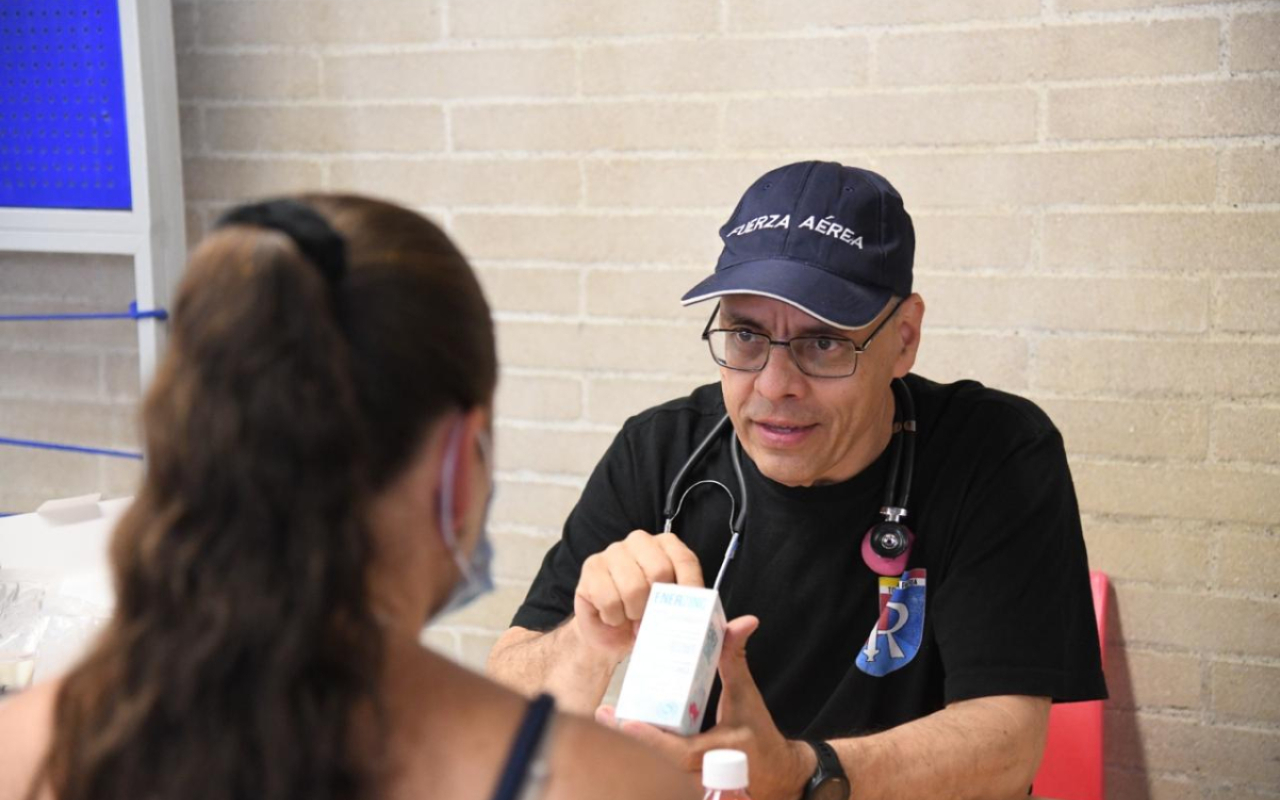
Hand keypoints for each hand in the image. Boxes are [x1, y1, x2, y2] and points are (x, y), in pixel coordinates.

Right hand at [573, 530, 704, 661]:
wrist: (607, 634)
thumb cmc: (642, 618)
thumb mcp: (669, 610)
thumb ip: (683, 604)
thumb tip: (696, 613)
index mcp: (666, 545)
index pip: (684, 560)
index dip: (691, 587)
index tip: (693, 611)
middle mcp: (640, 541)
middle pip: (659, 571)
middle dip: (657, 604)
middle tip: (651, 618)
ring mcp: (613, 551)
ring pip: (633, 587)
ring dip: (634, 613)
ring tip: (631, 616)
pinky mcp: (591, 567)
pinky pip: (609, 599)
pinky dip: (614, 617)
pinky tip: (613, 616)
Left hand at [597, 616, 815, 799]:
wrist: (775, 773)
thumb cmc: (761, 735)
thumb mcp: (746, 695)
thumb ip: (736, 660)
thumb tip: (742, 623)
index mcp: (717, 750)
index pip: (678, 751)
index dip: (650, 738)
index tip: (625, 721)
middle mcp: (702, 771)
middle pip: (657, 763)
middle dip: (629, 741)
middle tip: (604, 715)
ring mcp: (693, 781)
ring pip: (656, 770)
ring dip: (632, 749)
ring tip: (606, 723)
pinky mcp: (686, 782)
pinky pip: (661, 772)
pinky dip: (644, 756)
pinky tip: (623, 738)